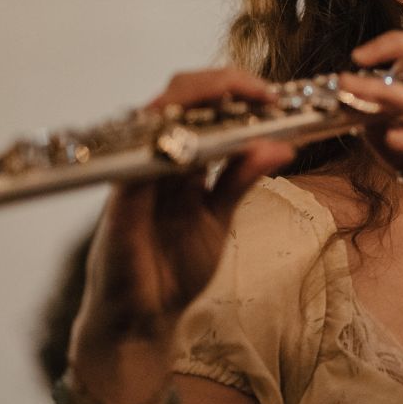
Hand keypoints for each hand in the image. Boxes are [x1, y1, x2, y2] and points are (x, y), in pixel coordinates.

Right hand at [70, 67, 293, 403]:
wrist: (143, 319)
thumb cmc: (173, 268)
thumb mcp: (219, 218)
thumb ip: (241, 180)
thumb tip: (282, 145)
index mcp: (179, 158)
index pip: (202, 105)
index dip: (236, 90)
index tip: (275, 96)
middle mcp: (153, 156)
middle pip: (180, 95)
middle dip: (224, 84)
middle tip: (266, 94)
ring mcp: (133, 172)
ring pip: (159, 114)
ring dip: (202, 101)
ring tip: (244, 102)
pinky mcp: (120, 197)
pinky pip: (142, 158)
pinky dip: (172, 143)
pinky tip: (203, 141)